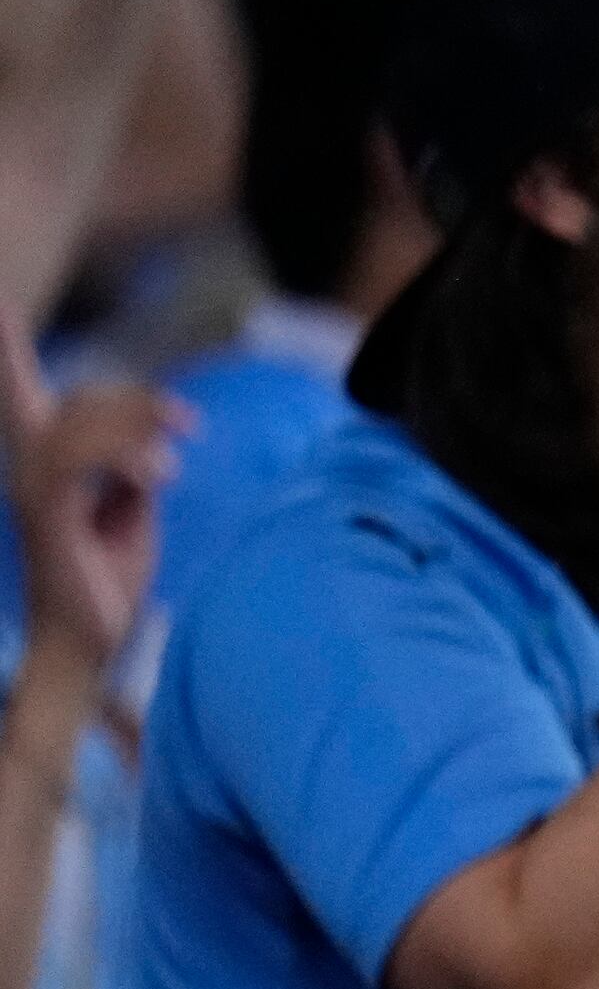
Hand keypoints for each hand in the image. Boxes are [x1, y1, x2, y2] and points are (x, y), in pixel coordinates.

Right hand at [2, 324, 178, 700]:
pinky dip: (126, 460)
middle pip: (79, 399)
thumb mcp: (132, 507)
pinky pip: (78, 461)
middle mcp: (28, 469)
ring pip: (79, 423)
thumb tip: (148, 436)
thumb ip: (132, 462)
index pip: (23, 392)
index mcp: (47, 462)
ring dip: (138, 428)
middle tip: (189, 424)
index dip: (5, 349)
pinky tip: (155, 481)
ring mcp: (32, 490)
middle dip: (137, 401)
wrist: (90, 639)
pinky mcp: (46, 513)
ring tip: (172, 465)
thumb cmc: (110, 574)